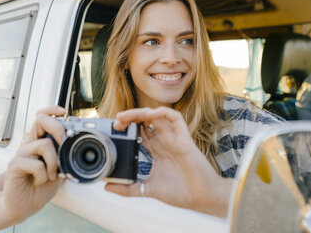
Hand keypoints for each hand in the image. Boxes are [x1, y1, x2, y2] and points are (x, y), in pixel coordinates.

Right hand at [1, 105, 67, 221]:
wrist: (24, 206)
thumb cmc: (41, 187)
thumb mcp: (59, 170)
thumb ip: (65, 157)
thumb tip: (78, 146)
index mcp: (39, 142)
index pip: (42, 117)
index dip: (51, 110)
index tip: (63, 112)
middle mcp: (29, 144)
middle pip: (40, 121)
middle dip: (57, 128)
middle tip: (64, 143)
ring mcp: (21, 153)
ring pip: (44, 144)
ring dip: (53, 162)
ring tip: (51, 176)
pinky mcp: (14, 165)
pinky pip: (36, 164)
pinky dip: (43, 175)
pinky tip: (39, 182)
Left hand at [104, 107, 231, 217]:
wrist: (202, 198)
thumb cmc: (181, 192)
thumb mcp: (147, 189)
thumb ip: (128, 188)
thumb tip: (108, 187)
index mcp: (156, 150)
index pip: (139, 132)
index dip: (126, 128)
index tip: (114, 131)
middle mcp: (164, 141)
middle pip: (145, 121)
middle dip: (130, 117)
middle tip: (116, 122)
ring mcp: (174, 138)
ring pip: (156, 115)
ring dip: (140, 112)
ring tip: (125, 117)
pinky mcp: (184, 138)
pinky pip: (174, 117)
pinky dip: (162, 112)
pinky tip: (150, 114)